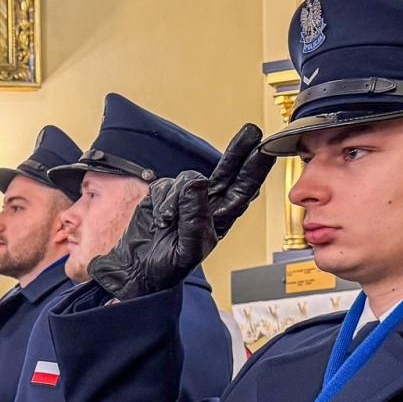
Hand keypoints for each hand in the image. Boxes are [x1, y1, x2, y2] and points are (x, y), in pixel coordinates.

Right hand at [88, 123, 275, 299]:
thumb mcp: (187, 249)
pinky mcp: (163, 195)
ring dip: (176, 199)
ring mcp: (185, 198)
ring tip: (168, 223)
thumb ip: (195, 218)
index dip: (256, 169)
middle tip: (252, 131)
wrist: (135, 270)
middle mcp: (207, 205)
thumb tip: (197, 184)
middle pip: (227, 172)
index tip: (266, 150)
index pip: (244, 190)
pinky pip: (165, 185)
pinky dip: (161, 201)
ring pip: (188, 179)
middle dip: (238, 151)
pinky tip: (160, 219)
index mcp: (221, 220)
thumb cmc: (166, 268)